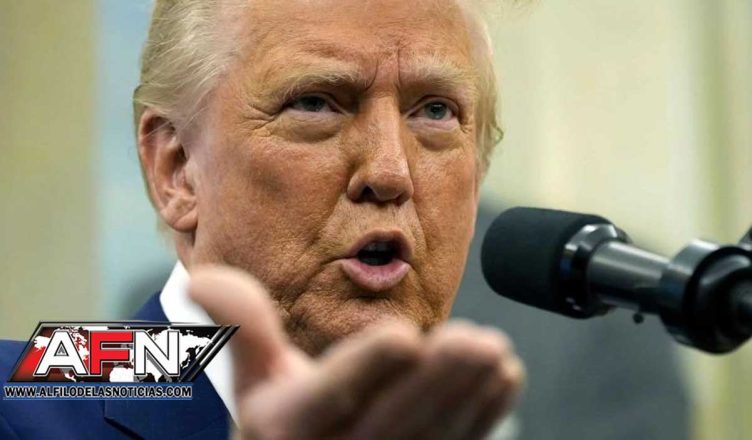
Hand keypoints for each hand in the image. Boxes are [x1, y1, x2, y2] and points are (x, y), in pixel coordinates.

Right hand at [189, 265, 524, 439]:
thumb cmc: (279, 425)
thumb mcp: (253, 381)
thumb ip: (243, 328)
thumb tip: (205, 277)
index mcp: (290, 426)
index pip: (329, 396)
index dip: (366, 367)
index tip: (403, 335)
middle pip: (392, 420)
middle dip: (436, 381)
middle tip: (477, 342)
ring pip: (430, 437)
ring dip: (468, 397)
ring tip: (496, 353)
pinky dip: (483, 417)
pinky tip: (505, 378)